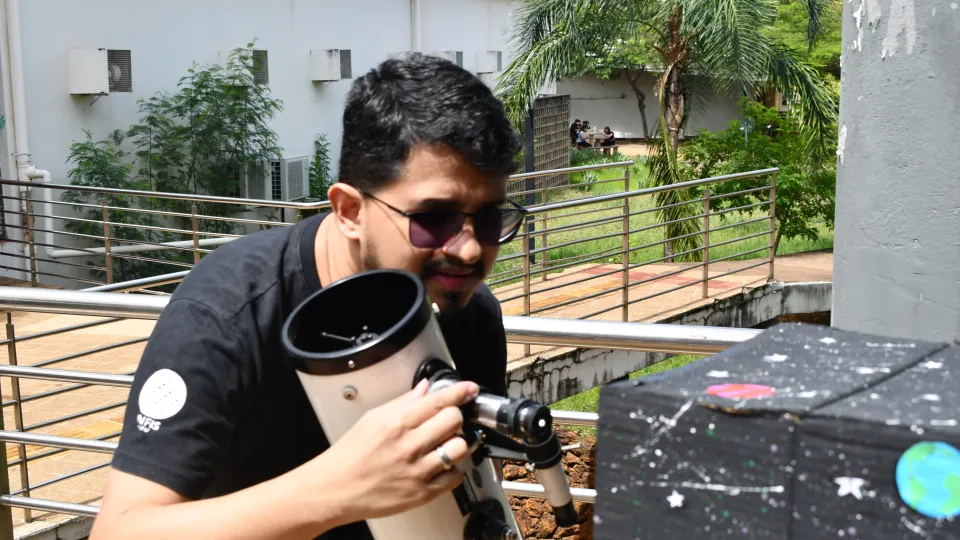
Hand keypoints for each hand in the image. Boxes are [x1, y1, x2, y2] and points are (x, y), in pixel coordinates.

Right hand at [312, 378, 478, 525]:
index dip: (460, 391)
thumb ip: (402, 402)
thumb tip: (425, 389)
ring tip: (443, 444)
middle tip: (446, 421)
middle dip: (454, 417)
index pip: (439, 401)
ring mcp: (417, 471)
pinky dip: (452, 469)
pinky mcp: (422, 493)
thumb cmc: (350, 454)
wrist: (335, 489)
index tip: (469, 389)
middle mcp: (409, 446)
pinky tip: (440, 465)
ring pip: (460, 448)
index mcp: (396, 423)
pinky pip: (455, 477)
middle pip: (454, 420)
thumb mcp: (372, 419)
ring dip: (456, 443)